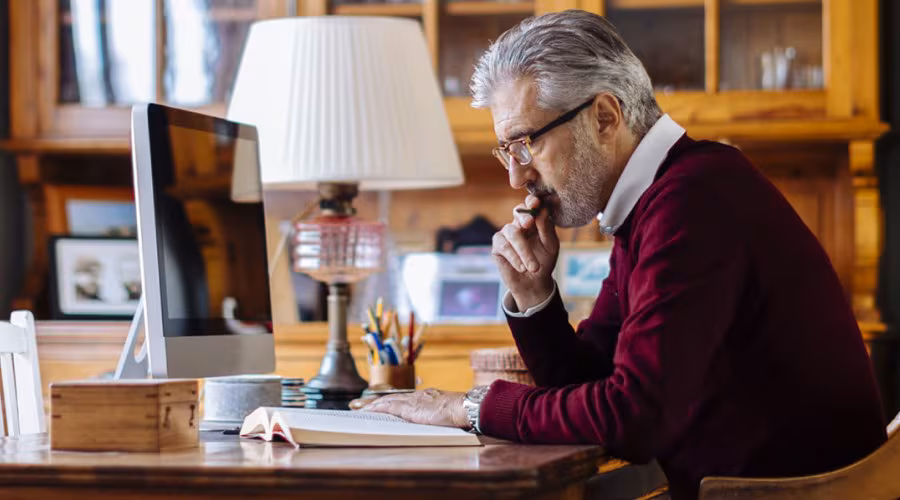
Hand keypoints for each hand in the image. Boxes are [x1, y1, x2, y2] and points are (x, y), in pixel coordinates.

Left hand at [360, 388, 468, 427]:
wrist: (464, 407)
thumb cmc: (461, 412)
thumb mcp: (449, 413)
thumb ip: (441, 416)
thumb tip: (441, 422)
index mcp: (427, 397)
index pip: (404, 398)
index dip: (391, 400)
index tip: (381, 403)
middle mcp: (418, 396)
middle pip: (391, 397)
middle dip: (375, 401)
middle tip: (360, 403)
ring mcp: (413, 400)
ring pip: (386, 400)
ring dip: (371, 404)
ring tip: (357, 407)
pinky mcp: (409, 408)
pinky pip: (387, 406)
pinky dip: (376, 408)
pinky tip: (366, 411)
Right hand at [492, 194, 558, 310]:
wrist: (534, 283)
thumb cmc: (544, 261)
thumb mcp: (551, 246)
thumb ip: (546, 229)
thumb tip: (542, 211)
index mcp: (534, 220)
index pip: (531, 205)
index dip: (531, 201)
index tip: (536, 203)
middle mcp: (519, 224)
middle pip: (519, 213)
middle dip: (524, 217)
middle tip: (529, 223)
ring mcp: (506, 234)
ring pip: (512, 233)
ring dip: (524, 251)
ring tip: (534, 267)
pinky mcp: (497, 246)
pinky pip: (504, 246)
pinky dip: (514, 257)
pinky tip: (522, 267)